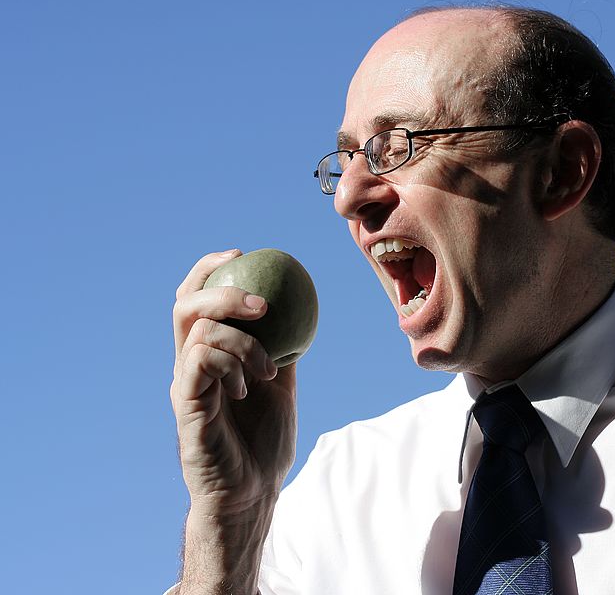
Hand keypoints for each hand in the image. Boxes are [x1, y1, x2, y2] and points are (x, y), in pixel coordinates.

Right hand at [170, 249, 297, 519]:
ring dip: (244, 342)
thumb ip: (282, 349)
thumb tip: (303, 309)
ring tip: (267, 371)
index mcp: (207, 355)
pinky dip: (231, 363)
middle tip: (263, 304)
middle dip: (223, 291)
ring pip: (199, 332)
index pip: (195, 298)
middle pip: (186, 304)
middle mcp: (188, 364)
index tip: (242, 253)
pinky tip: (248, 387)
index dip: (210, 268)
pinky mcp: (184, 405)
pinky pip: (200, 362)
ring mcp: (183, 384)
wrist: (253, 490)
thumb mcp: (281, 384)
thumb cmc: (264, 441)